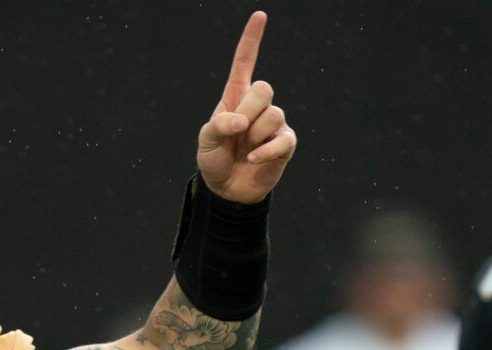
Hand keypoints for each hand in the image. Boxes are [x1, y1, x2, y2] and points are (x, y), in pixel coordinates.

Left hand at [196, 11, 295, 203]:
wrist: (226, 189)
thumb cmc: (214, 159)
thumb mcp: (206, 139)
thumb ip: (220, 124)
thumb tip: (243, 122)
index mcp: (236, 97)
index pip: (245, 63)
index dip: (252, 40)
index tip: (260, 16)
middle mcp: (258, 106)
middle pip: (264, 88)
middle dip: (249, 110)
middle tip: (238, 131)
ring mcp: (274, 124)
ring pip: (273, 114)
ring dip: (254, 136)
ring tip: (245, 149)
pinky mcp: (285, 143)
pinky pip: (281, 139)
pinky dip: (264, 152)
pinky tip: (253, 159)